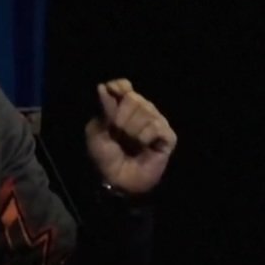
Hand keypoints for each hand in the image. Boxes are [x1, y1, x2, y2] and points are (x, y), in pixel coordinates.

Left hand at [85, 79, 177, 194]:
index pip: (123, 85)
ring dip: (131, 131)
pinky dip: (145, 138)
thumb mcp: (96, 131)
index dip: (117, 90)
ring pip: (146, 111)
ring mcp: (156, 121)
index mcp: (122, 105)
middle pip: (133, 98)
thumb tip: (103, 86)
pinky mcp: (168, 136)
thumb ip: (103, 109)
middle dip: (120, 118)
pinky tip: (143, 147)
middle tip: (117, 134)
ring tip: (130, 143)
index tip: (109, 104)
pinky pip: (156, 126)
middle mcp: (141, 109)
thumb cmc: (104, 155)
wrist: (116, 179)